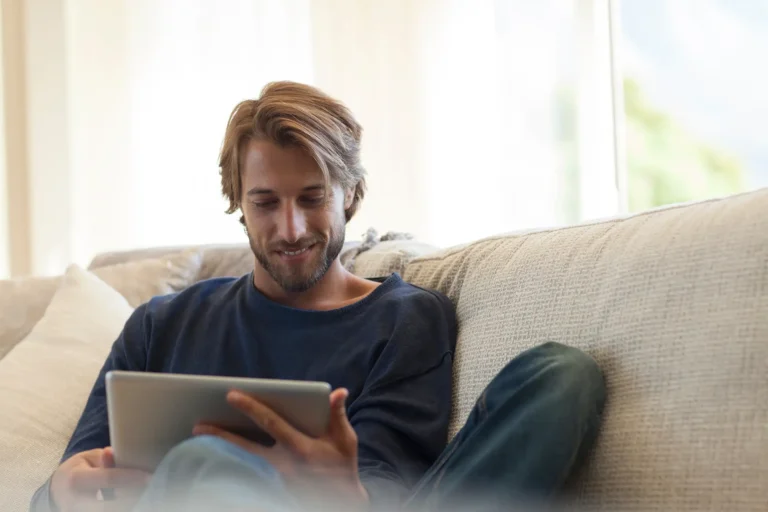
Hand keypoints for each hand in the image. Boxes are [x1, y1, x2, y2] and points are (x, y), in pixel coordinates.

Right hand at [50, 447, 150, 511]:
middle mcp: (75, 501)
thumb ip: (105, 458)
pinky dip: (124, 507)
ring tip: (147, 496)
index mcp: (76, 479)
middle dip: (132, 497)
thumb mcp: (89, 458)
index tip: (150, 475)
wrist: (58, 491)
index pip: (108, 479)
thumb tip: (122, 454)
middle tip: (151, 489)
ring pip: (110, 511)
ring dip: (130, 504)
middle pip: (110, 505)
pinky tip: (137, 501)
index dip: (131, 477)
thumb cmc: (79, 469)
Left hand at [193, 388, 368, 505]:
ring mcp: (276, 478)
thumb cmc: (343, 466)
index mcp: (300, 447)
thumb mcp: (346, 440)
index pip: (270, 423)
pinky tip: (215, 455)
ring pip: (242, 460)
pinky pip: (248, 472)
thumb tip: (338, 392)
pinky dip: (231, 463)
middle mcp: (284, 464)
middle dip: (221, 434)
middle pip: (245, 446)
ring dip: (221, 448)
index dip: (250, 407)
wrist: (341, 501)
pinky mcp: (273, 487)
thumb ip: (338, 414)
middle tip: (198, 423)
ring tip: (200, 436)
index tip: (231, 395)